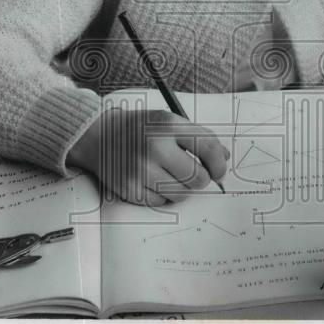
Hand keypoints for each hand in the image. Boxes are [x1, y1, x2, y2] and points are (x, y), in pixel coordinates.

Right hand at [67, 107, 229, 205]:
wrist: (99, 136)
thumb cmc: (140, 128)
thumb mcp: (168, 120)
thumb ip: (198, 136)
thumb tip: (224, 158)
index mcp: (167, 124)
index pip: (207, 148)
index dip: (219, 163)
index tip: (219, 170)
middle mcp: (154, 147)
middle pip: (198, 178)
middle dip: (201, 179)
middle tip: (194, 174)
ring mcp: (140, 170)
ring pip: (182, 194)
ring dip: (182, 188)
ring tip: (171, 175)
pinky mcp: (130, 189)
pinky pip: (161, 203)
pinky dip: (163, 195)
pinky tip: (154, 180)